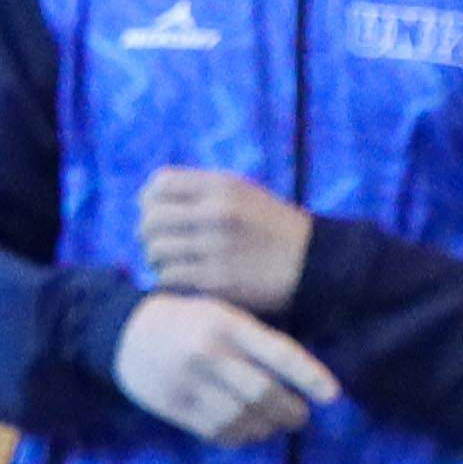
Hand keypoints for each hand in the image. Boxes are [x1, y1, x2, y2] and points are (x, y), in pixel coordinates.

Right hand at [111, 289, 336, 446]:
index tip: (333, 396)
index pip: (279, 352)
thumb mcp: (221, 314)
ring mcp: (188, 381)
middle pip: (262, 392)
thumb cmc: (186, 321)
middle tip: (299, 417)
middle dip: (289, 410)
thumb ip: (255, 341)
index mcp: (227, 324)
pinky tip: (246, 433)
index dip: (310, 376)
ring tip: (273, 426)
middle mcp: (208, 352)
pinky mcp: (172, 405)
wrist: (124, 332)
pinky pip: (215, 431)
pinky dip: (239, 437)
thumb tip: (297, 379)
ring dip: (265, 428)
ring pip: (240, 417)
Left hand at [133, 169, 312, 310]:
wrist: (314, 263)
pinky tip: (182, 279)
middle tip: (158, 244)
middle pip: (151, 219)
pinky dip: (169, 279)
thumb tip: (149, 200)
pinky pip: (169, 277)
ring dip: (157, 260)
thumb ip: (201, 192)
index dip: (149, 201)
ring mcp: (216, 246)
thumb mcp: (243, 194)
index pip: (160, 184)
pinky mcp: (216, 279)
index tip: (156, 214)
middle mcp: (217, 212)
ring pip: (156, 250)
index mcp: (223, 186)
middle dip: (147, 234)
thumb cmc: (271, 229)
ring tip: (170, 263)